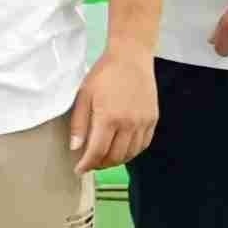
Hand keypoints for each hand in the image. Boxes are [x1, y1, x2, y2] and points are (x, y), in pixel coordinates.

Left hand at [70, 45, 160, 172]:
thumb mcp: (84, 95)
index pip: (97, 151)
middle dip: (100, 164)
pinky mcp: (152, 119)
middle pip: (114, 156)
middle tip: (90, 163)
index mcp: (108, 117)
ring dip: (116, 160)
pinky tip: (122, 150)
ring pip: (130, 153)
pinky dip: (131, 152)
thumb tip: (75, 148)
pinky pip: (143, 145)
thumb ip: (79, 124)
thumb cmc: (104, 74)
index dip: (87, 164)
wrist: (131, 57)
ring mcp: (143, 122)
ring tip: (104, 158)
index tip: (79, 170)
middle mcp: (128, 123)